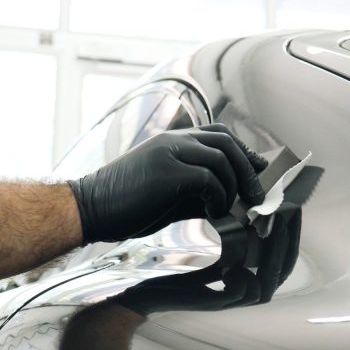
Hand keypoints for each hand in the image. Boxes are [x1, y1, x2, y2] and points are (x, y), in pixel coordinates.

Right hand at [67, 124, 266, 243]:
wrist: (90, 209)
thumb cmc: (129, 206)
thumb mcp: (171, 196)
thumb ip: (200, 193)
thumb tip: (233, 206)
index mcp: (173, 141)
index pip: (220, 135)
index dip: (244, 153)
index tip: (258, 173)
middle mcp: (173, 140)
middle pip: (227, 142)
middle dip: (247, 170)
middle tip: (256, 197)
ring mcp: (169, 153)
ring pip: (221, 160)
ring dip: (233, 188)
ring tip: (230, 210)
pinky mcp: (166, 172)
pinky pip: (208, 179)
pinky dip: (219, 198)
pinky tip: (214, 214)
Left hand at [114, 204, 301, 315]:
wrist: (143, 295)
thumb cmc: (174, 273)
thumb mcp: (209, 250)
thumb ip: (233, 238)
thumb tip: (251, 210)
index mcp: (248, 278)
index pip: (283, 257)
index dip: (292, 232)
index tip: (292, 205)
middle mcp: (246, 290)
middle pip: (283, 268)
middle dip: (290, 237)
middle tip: (290, 210)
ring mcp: (233, 299)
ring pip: (268, 280)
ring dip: (275, 250)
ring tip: (274, 222)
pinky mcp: (216, 304)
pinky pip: (246, 292)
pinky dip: (251, 273)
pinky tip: (247, 250)